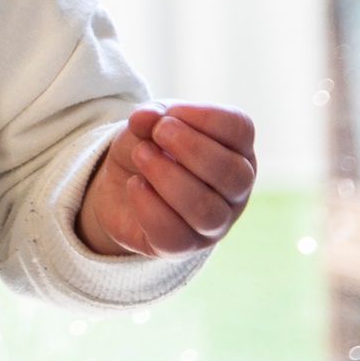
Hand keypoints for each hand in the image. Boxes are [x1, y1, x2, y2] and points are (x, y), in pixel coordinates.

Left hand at [76, 103, 256, 258]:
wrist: (119, 188)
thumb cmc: (149, 149)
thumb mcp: (147, 124)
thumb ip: (150, 117)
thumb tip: (148, 116)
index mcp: (236, 150)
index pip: (240, 130)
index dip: (206, 117)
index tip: (170, 113)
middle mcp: (234, 190)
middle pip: (234, 175)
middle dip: (191, 148)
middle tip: (157, 133)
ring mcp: (214, 223)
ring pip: (207, 210)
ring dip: (168, 177)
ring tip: (141, 155)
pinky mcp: (183, 247)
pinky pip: (174, 234)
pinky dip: (149, 206)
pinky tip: (134, 185)